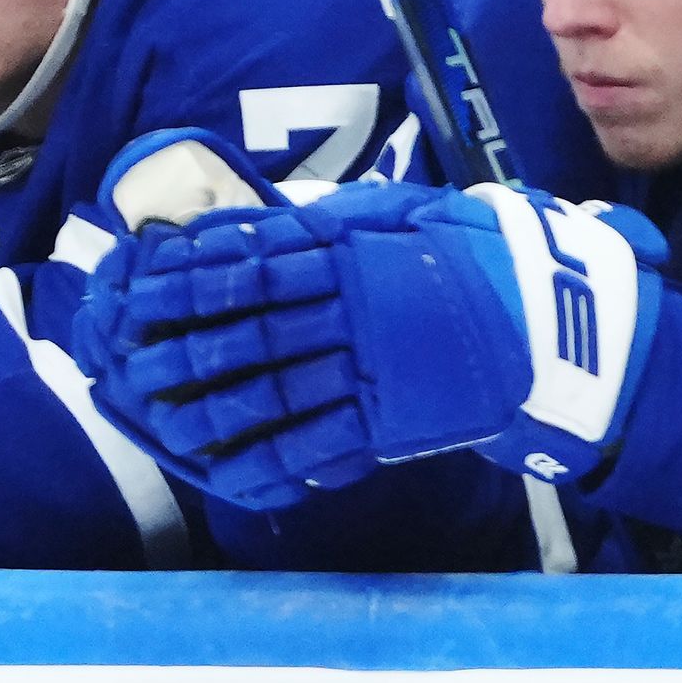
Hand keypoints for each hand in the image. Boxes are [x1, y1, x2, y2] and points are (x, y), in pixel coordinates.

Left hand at [71, 183, 664, 511]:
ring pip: (273, 387)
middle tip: (129, 350)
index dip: (194, 272)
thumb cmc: (477, 255)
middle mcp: (355, 307)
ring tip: (160, 415)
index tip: (143, 277)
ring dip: (209, 405)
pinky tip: (227, 470)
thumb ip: (341, 218)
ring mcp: (373, 367)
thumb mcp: (410, 212)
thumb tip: (274, 217)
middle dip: (184, 339)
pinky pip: (318, 445)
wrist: (553, 323)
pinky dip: (269, 461)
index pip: (256, 258)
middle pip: (250, 325)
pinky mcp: (393, 420)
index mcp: (356, 250)